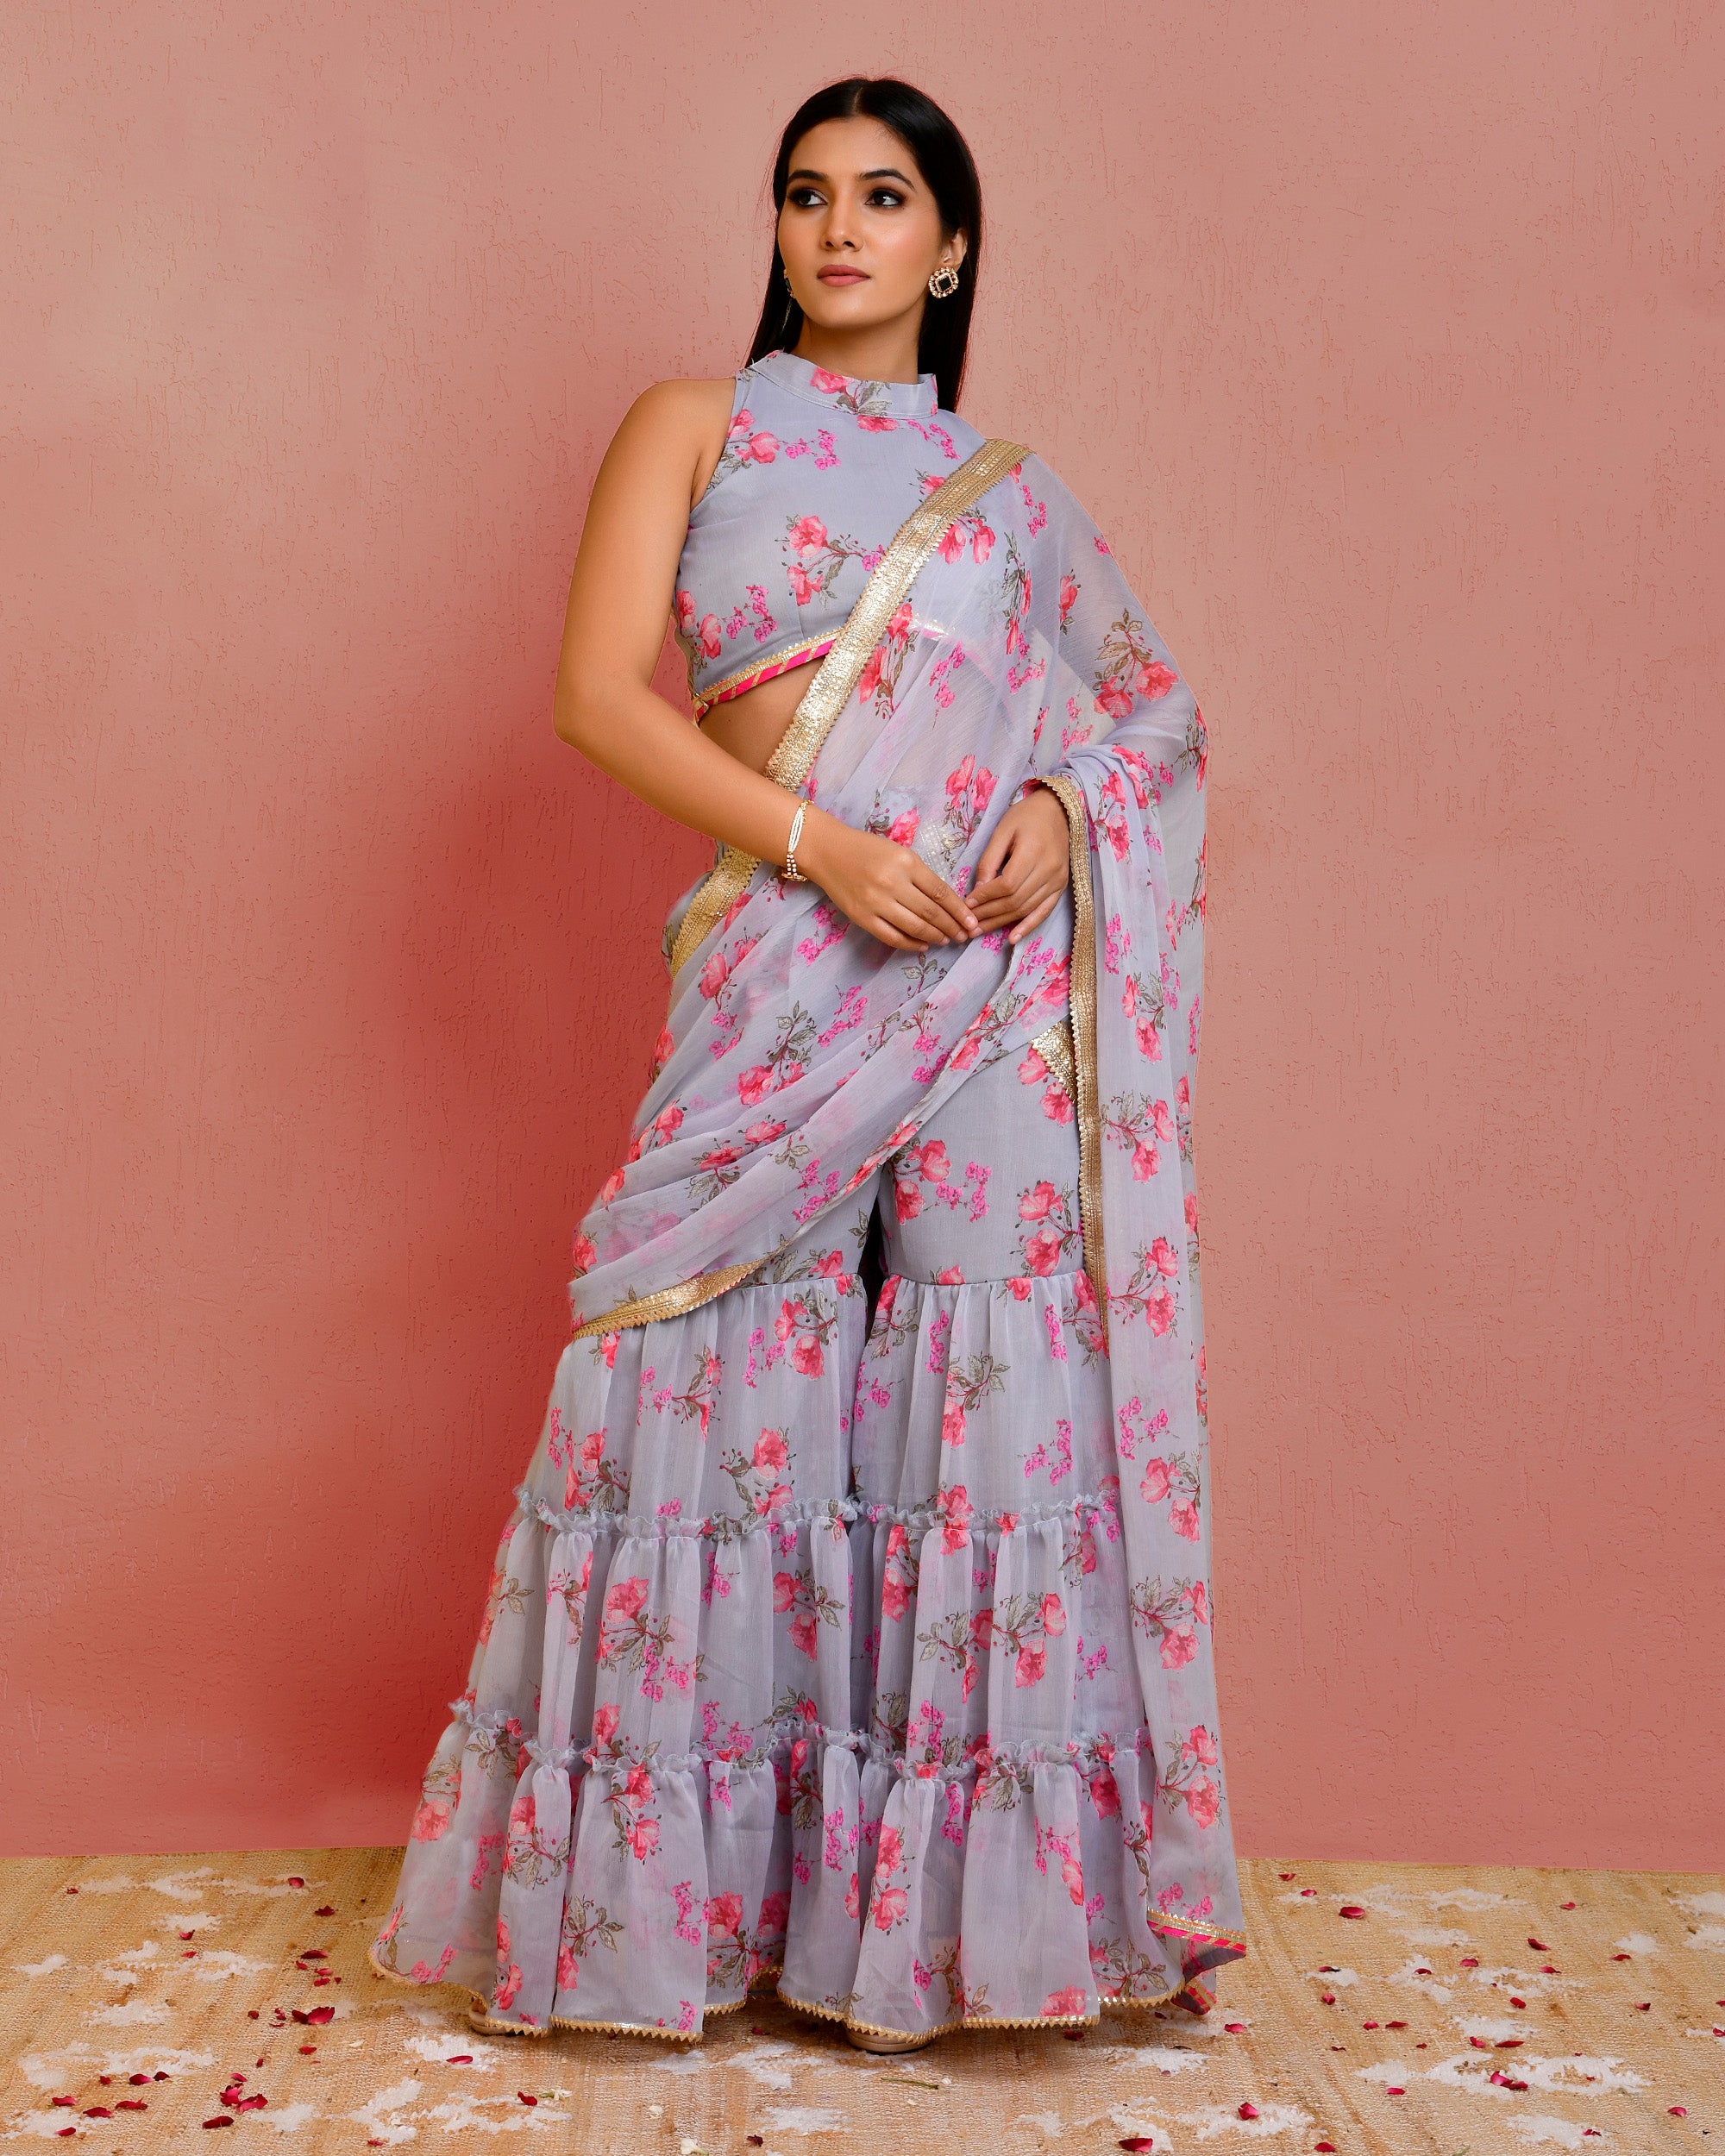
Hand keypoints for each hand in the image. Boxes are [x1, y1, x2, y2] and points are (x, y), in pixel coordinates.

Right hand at [797, 808, 977, 953]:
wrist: (828, 851)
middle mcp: (893, 883)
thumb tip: (944, 903)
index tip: (972, 922)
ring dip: (935, 936)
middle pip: (931, 912)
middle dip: (952, 927)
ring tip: (946, 940)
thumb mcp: (899, 853)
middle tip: (964, 936)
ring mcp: (876, 902)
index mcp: (906, 863)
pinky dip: (910, 944)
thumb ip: (920, 875)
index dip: (959, 910)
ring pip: (915, 927)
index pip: (940, 892)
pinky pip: (892, 937)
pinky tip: (922, 945)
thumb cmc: (867, 849)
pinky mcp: (862, 917)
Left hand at [969, 785, 1069, 943]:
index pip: (1007, 885)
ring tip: (980, 930)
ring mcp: (1057, 881)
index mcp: (1033, 852)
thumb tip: (978, 891)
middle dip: (989, 914)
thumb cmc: (1026, 816)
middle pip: (1015, 900)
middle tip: (968, 923)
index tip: (967, 903)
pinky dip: (1028, 927)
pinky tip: (1013, 938)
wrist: (1058, 811)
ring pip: (1026, 909)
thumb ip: (989, 861)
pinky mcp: (1061, 887)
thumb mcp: (1002, 831)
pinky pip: (1044, 912)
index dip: (985, 897)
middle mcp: (1049, 869)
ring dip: (1002, 922)